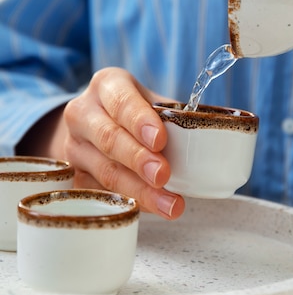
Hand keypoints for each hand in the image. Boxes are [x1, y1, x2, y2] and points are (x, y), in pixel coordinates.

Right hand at [61, 67, 184, 218]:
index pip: (121, 101)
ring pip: (106, 171)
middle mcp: (83, 113)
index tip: (160, 140)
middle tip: (164, 175)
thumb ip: (173, 114)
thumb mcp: (148, 100)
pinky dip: (130, 202)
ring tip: (170, 204)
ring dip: (140, 190)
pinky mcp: (74, 176)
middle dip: (139, 159)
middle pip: (109, 138)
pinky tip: (152, 209)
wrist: (91, 126)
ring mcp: (74, 147)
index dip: (140, 121)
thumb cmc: (132, 111)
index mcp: (107, 85)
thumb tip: (215, 129)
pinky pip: (101, 192)